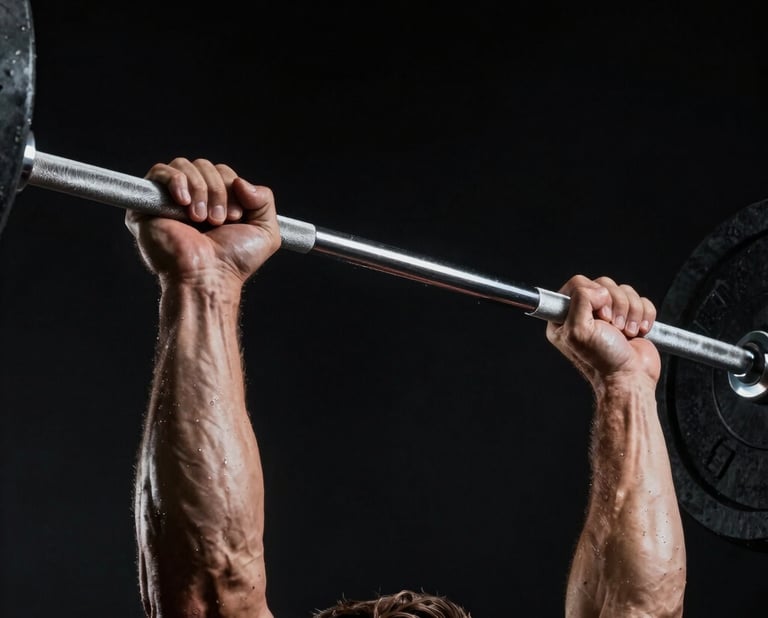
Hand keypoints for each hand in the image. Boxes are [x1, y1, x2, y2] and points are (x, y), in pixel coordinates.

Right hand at [125, 158, 280, 286]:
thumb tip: (241, 181)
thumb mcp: (266, 231)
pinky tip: (184, 203)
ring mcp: (169, 201)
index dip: (232, 187)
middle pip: (205, 166)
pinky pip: (159, 172)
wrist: (208, 277)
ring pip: (184, 165)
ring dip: (200, 189)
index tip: (235, 217)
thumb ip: (265, 199)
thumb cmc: (233, 261)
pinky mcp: (147, 206)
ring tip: (200, 219)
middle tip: (217, 220)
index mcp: (216, 202)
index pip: (223, 172)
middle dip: (217, 189)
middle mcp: (193, 199)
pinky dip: (176, 181)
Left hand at [545, 275, 659, 388]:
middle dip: (615, 305)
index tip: (598, 316)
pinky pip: (641, 300)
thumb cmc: (602, 361)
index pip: (578, 283)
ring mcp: (609, 314)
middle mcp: (586, 313)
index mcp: (565, 317)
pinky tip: (638, 331)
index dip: (591, 295)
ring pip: (624, 291)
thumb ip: (580, 301)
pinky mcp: (630, 317)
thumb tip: (597, 290)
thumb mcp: (579, 330)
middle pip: (604, 284)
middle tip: (612, 327)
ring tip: (626, 332)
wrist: (630, 378)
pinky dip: (644, 315)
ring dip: (630, 312)